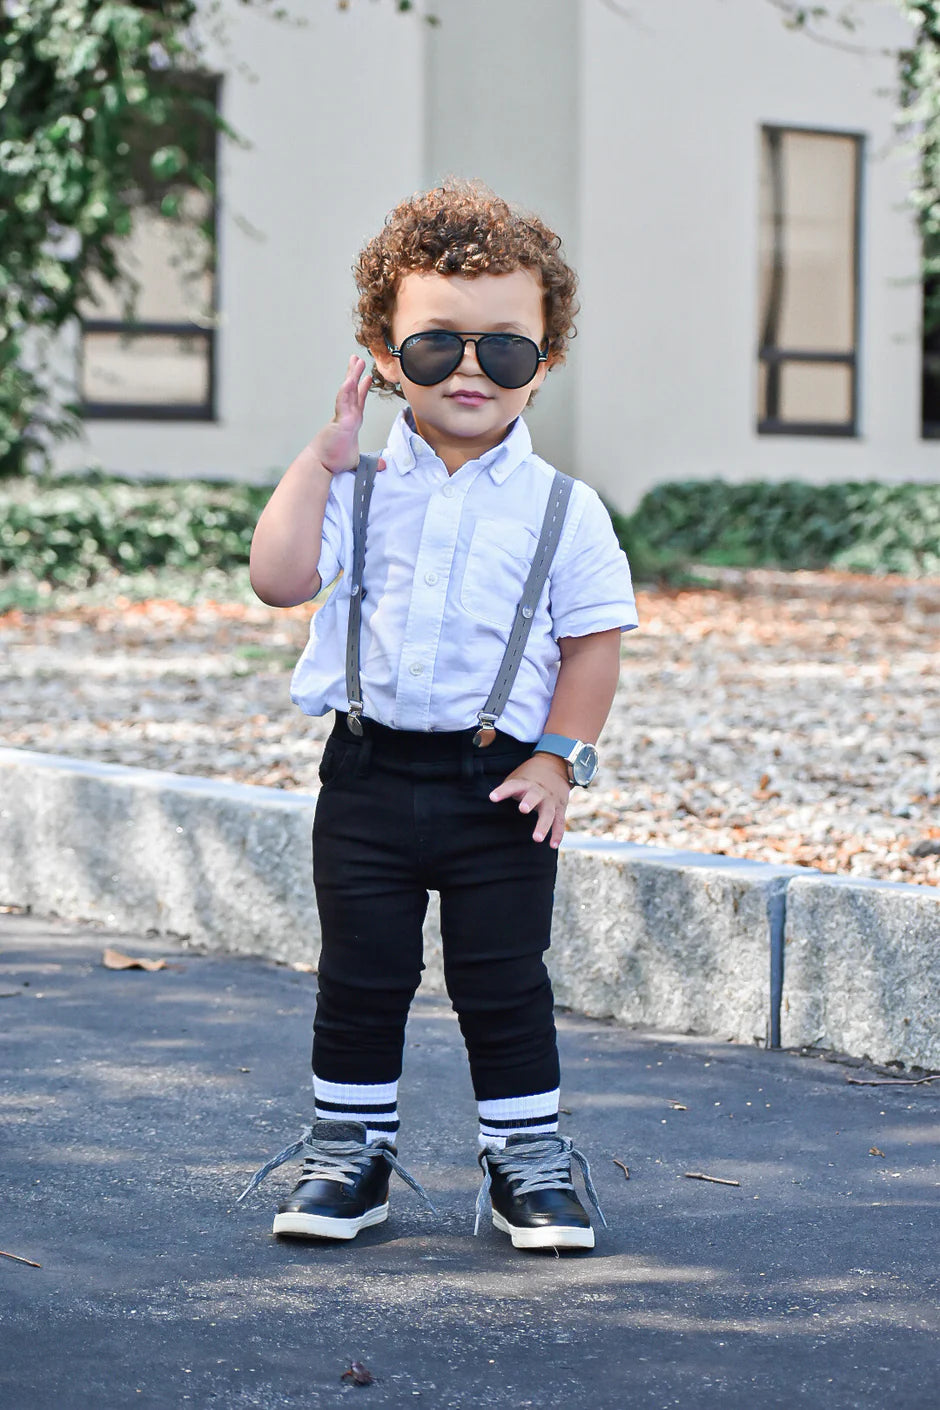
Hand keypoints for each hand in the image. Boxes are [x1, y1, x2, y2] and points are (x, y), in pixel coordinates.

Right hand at [310, 356, 383, 474]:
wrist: (321, 465)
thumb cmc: (334, 461)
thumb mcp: (358, 460)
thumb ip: (372, 461)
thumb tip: (383, 465)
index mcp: (351, 422)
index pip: (358, 401)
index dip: (363, 389)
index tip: (367, 377)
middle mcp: (347, 416)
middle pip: (353, 391)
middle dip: (355, 374)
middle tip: (357, 359)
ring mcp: (344, 417)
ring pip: (349, 392)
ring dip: (352, 376)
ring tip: (356, 361)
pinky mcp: (341, 422)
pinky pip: (343, 403)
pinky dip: (346, 391)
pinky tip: (349, 380)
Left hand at [488, 752, 570, 847]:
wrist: (554, 765)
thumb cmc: (529, 778)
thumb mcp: (517, 778)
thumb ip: (507, 790)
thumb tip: (484, 805)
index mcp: (525, 783)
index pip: (512, 785)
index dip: (503, 791)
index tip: (492, 797)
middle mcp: (539, 791)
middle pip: (534, 796)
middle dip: (529, 802)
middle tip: (522, 809)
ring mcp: (550, 800)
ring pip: (548, 813)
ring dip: (543, 825)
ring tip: (537, 838)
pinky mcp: (560, 808)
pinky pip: (559, 822)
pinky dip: (557, 834)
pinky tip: (552, 845)